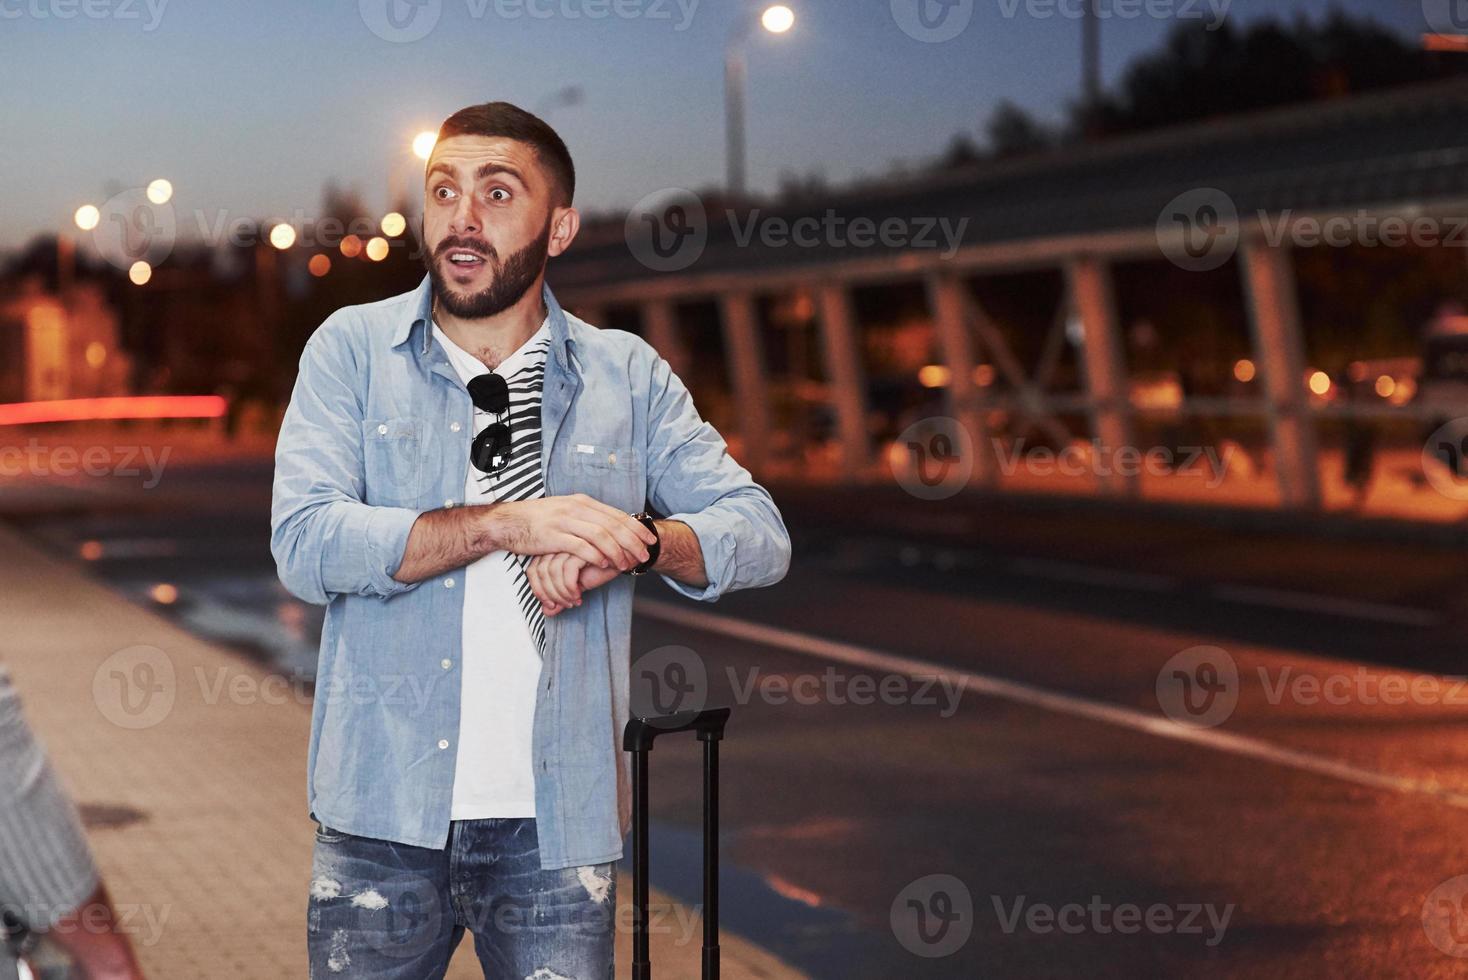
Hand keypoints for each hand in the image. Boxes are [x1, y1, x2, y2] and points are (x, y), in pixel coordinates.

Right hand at [491, 495, 654, 571]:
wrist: (509, 522)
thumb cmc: (539, 521)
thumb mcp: (566, 512)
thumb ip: (587, 518)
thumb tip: (611, 527)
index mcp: (582, 502)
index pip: (616, 514)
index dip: (635, 528)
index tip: (649, 539)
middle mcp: (575, 508)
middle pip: (612, 525)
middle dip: (632, 541)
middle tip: (644, 555)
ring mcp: (564, 521)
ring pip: (600, 535)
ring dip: (617, 551)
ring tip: (626, 564)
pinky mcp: (553, 536)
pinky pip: (580, 546)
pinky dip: (595, 555)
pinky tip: (604, 564)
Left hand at [528, 553, 621, 615]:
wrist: (625, 556)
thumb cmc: (600, 569)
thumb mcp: (577, 586)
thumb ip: (560, 597)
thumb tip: (547, 613)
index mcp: (552, 550)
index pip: (532, 571)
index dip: (538, 591)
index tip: (550, 606)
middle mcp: (558, 544)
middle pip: (540, 572)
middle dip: (550, 595)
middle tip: (563, 606)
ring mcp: (569, 543)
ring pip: (552, 572)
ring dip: (561, 594)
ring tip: (573, 601)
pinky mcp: (582, 547)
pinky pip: (567, 571)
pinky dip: (570, 588)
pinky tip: (580, 595)